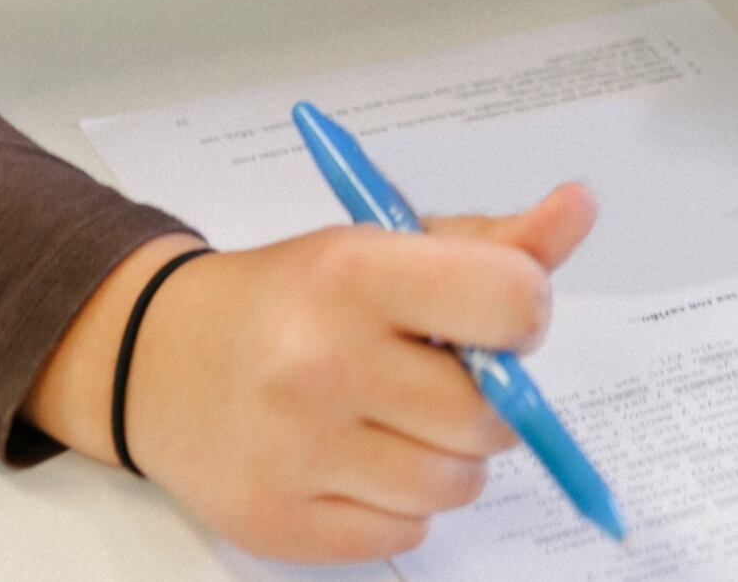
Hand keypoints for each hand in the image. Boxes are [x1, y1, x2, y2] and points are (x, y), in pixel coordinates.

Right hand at [26, 186, 596, 563]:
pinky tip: (358, 460)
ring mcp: (296, 451)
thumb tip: (580, 206)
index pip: (512, 300)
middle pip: (489, 413)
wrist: (157, 356)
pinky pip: (403, 532)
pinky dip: (399, 505)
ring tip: (399, 419)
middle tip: (438, 377)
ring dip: (449, 458)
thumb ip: (496, 241)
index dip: (524, 315)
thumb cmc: (294, 296)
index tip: (495, 318)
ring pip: (455, 484)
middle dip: (486, 399)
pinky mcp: (277, 522)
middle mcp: (323, 362)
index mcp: (358, 274)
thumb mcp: (386, 244)